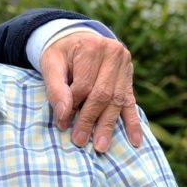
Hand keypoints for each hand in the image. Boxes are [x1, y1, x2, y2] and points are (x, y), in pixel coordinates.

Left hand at [40, 31, 142, 151]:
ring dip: (109, 126)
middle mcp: (114, 54)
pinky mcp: (129, 78)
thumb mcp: (50, 63)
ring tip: (101, 146)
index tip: (61, 124)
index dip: (72, 106)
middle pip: (103, 94)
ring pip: (117, 101)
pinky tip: (135, 141)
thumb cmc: (61, 54)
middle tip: (80, 142)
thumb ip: (55, 87)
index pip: (84, 85)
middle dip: (91, 120)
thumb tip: (63, 113)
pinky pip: (131, 103)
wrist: (77, 39)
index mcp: (93, 48)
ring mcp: (125, 66)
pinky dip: (133, 123)